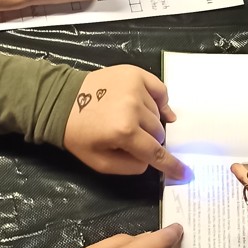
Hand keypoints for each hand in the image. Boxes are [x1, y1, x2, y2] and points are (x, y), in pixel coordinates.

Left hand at [63, 65, 185, 179]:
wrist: (63, 101)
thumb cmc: (80, 135)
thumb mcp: (100, 162)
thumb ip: (129, 166)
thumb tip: (149, 161)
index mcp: (124, 132)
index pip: (156, 152)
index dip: (172, 165)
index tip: (185, 173)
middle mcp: (134, 108)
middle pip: (158, 132)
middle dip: (149, 139)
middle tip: (131, 138)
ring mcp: (135, 88)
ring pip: (158, 113)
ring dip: (149, 120)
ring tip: (130, 119)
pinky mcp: (135, 73)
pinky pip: (160, 90)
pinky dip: (159, 100)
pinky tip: (152, 106)